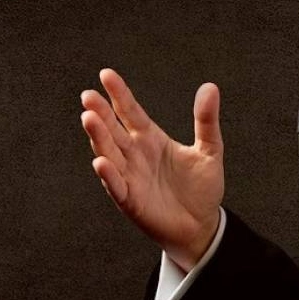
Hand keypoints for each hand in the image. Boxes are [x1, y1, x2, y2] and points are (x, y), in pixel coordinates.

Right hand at [80, 68, 224, 271]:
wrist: (201, 224)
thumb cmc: (201, 187)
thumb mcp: (210, 149)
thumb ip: (206, 120)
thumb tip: (210, 87)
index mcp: (151, 139)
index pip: (131, 111)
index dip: (119, 94)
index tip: (106, 74)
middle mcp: (135, 155)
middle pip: (113, 129)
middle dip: (100, 112)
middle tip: (88, 96)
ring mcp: (130, 176)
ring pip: (109, 153)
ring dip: (98, 137)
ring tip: (89, 118)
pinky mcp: (131, 200)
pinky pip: (117, 186)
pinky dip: (109, 175)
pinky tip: (101, 162)